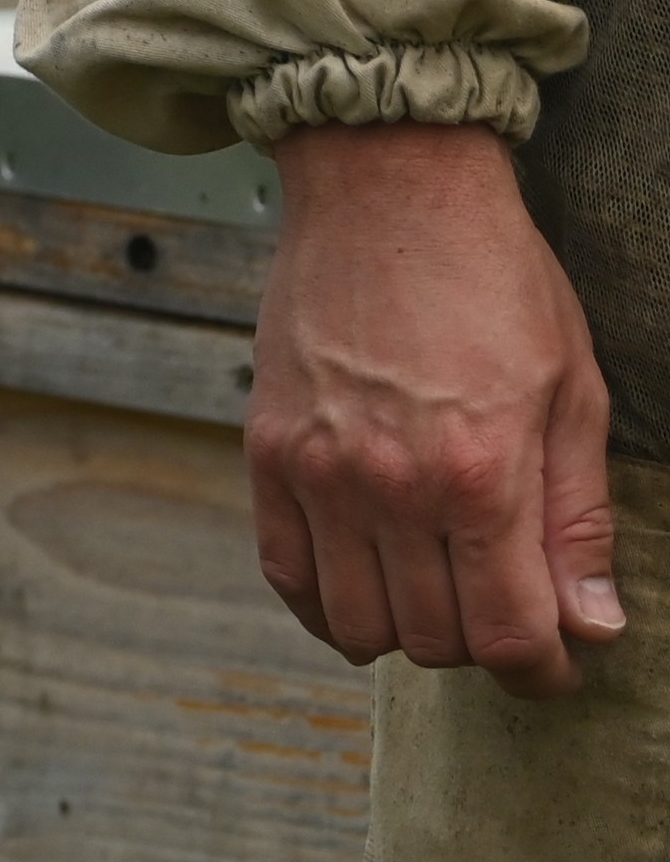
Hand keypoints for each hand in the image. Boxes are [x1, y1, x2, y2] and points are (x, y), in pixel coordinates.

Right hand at [251, 119, 620, 692]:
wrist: (387, 189)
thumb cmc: (495, 280)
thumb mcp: (576, 393)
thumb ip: (580, 518)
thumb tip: (593, 623)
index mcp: (483, 474)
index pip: (510, 635)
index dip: (543, 672)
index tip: (558, 663)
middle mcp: (392, 485)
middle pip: (435, 640)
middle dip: (483, 648)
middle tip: (505, 614)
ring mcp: (319, 471)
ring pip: (358, 622)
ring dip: (407, 633)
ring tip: (439, 597)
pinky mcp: (269, 450)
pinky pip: (286, 573)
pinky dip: (326, 606)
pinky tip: (365, 589)